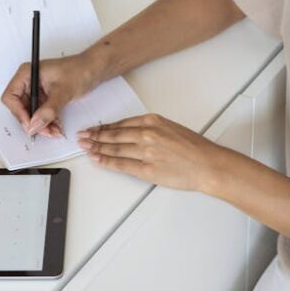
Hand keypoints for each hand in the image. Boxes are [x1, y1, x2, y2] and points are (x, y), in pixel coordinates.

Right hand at [1, 53, 98, 136]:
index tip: (30, 124)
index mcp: (27, 73)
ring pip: (31, 114)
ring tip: (54, 131)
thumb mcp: (63, 91)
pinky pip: (41, 114)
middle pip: (20, 108)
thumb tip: (34, 124)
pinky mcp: (45, 97)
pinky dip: (48, 122)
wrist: (95, 68)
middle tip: (45, 131)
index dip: (18, 112)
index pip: (11, 97)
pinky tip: (57, 127)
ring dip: (41, 125)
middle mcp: (28, 82)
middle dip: (32, 122)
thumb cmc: (80, 69)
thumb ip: (48, 109)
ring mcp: (36, 90)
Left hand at [76, 113, 223, 191]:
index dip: (104, 127)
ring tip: (85, 148)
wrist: (208, 164)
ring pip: (114, 149)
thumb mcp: (171, 128)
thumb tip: (133, 133)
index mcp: (153, 121)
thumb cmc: (195, 148)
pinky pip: (121, 165)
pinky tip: (97, 160)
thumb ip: (151, 129)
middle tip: (81, 137)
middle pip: (113, 135)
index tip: (93, 129)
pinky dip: (106, 162)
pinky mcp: (147, 169)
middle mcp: (147, 134)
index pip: (121, 124)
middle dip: (94, 136)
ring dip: (96, 148)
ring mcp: (146, 152)